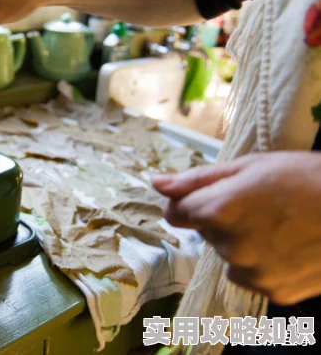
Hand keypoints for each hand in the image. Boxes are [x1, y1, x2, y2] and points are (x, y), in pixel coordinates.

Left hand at [151, 152, 320, 304]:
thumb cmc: (302, 178)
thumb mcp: (247, 167)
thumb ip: (196, 179)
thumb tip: (156, 184)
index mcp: (217, 211)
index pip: (174, 214)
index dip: (188, 202)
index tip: (206, 195)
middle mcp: (229, 247)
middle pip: (204, 233)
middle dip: (219, 218)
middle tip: (257, 204)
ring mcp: (252, 273)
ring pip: (228, 255)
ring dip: (240, 241)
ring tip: (276, 224)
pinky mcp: (273, 292)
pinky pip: (251, 274)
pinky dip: (261, 262)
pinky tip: (286, 245)